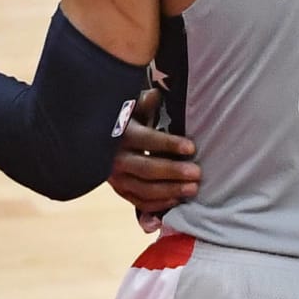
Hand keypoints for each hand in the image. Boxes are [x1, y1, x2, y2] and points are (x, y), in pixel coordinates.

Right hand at [108, 89, 200, 230]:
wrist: (102, 135)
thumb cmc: (127, 117)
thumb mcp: (133, 105)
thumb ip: (146, 102)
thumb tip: (157, 94)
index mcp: (120, 133)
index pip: (147, 140)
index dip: (169, 144)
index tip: (191, 147)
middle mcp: (115, 157)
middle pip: (147, 168)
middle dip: (174, 172)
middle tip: (197, 173)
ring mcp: (116, 177)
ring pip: (144, 189)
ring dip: (170, 191)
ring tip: (192, 189)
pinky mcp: (119, 190)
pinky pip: (139, 202)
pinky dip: (158, 204)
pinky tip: (176, 200)